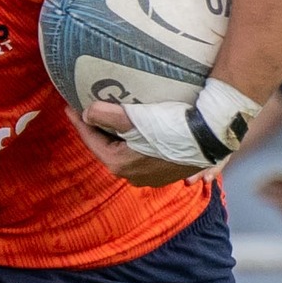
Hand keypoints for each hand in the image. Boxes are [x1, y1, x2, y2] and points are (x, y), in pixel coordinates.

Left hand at [64, 101, 202, 187]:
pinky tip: (139, 130)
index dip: (79, 122)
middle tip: (89, 109)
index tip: (70, 106)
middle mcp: (134, 176)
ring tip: (112, 118)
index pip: (91, 141)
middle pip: (108, 148)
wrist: (211, 135)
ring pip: (126, 152)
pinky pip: (145, 154)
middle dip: (99, 129)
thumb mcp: (135, 118)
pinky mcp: (168, 171)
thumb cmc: (172, 126)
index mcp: (120, 165)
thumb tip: (86, 113)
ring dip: (118, 136)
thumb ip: (106, 115)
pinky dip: (136, 141)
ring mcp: (152, 176)